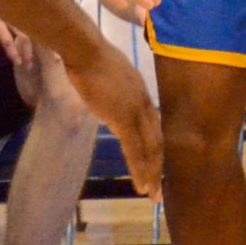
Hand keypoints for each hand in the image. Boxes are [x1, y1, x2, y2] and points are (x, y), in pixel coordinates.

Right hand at [62, 39, 160, 197]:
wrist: (85, 50)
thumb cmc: (88, 55)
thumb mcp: (106, 72)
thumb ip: (111, 85)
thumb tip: (103, 90)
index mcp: (140, 91)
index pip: (152, 124)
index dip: (154, 145)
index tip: (156, 162)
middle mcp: (143, 102)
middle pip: (155, 139)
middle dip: (158, 165)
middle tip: (160, 187)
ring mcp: (135, 111)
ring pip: (149, 149)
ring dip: (152, 173)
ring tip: (153, 194)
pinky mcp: (123, 118)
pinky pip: (135, 150)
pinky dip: (139, 169)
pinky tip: (141, 185)